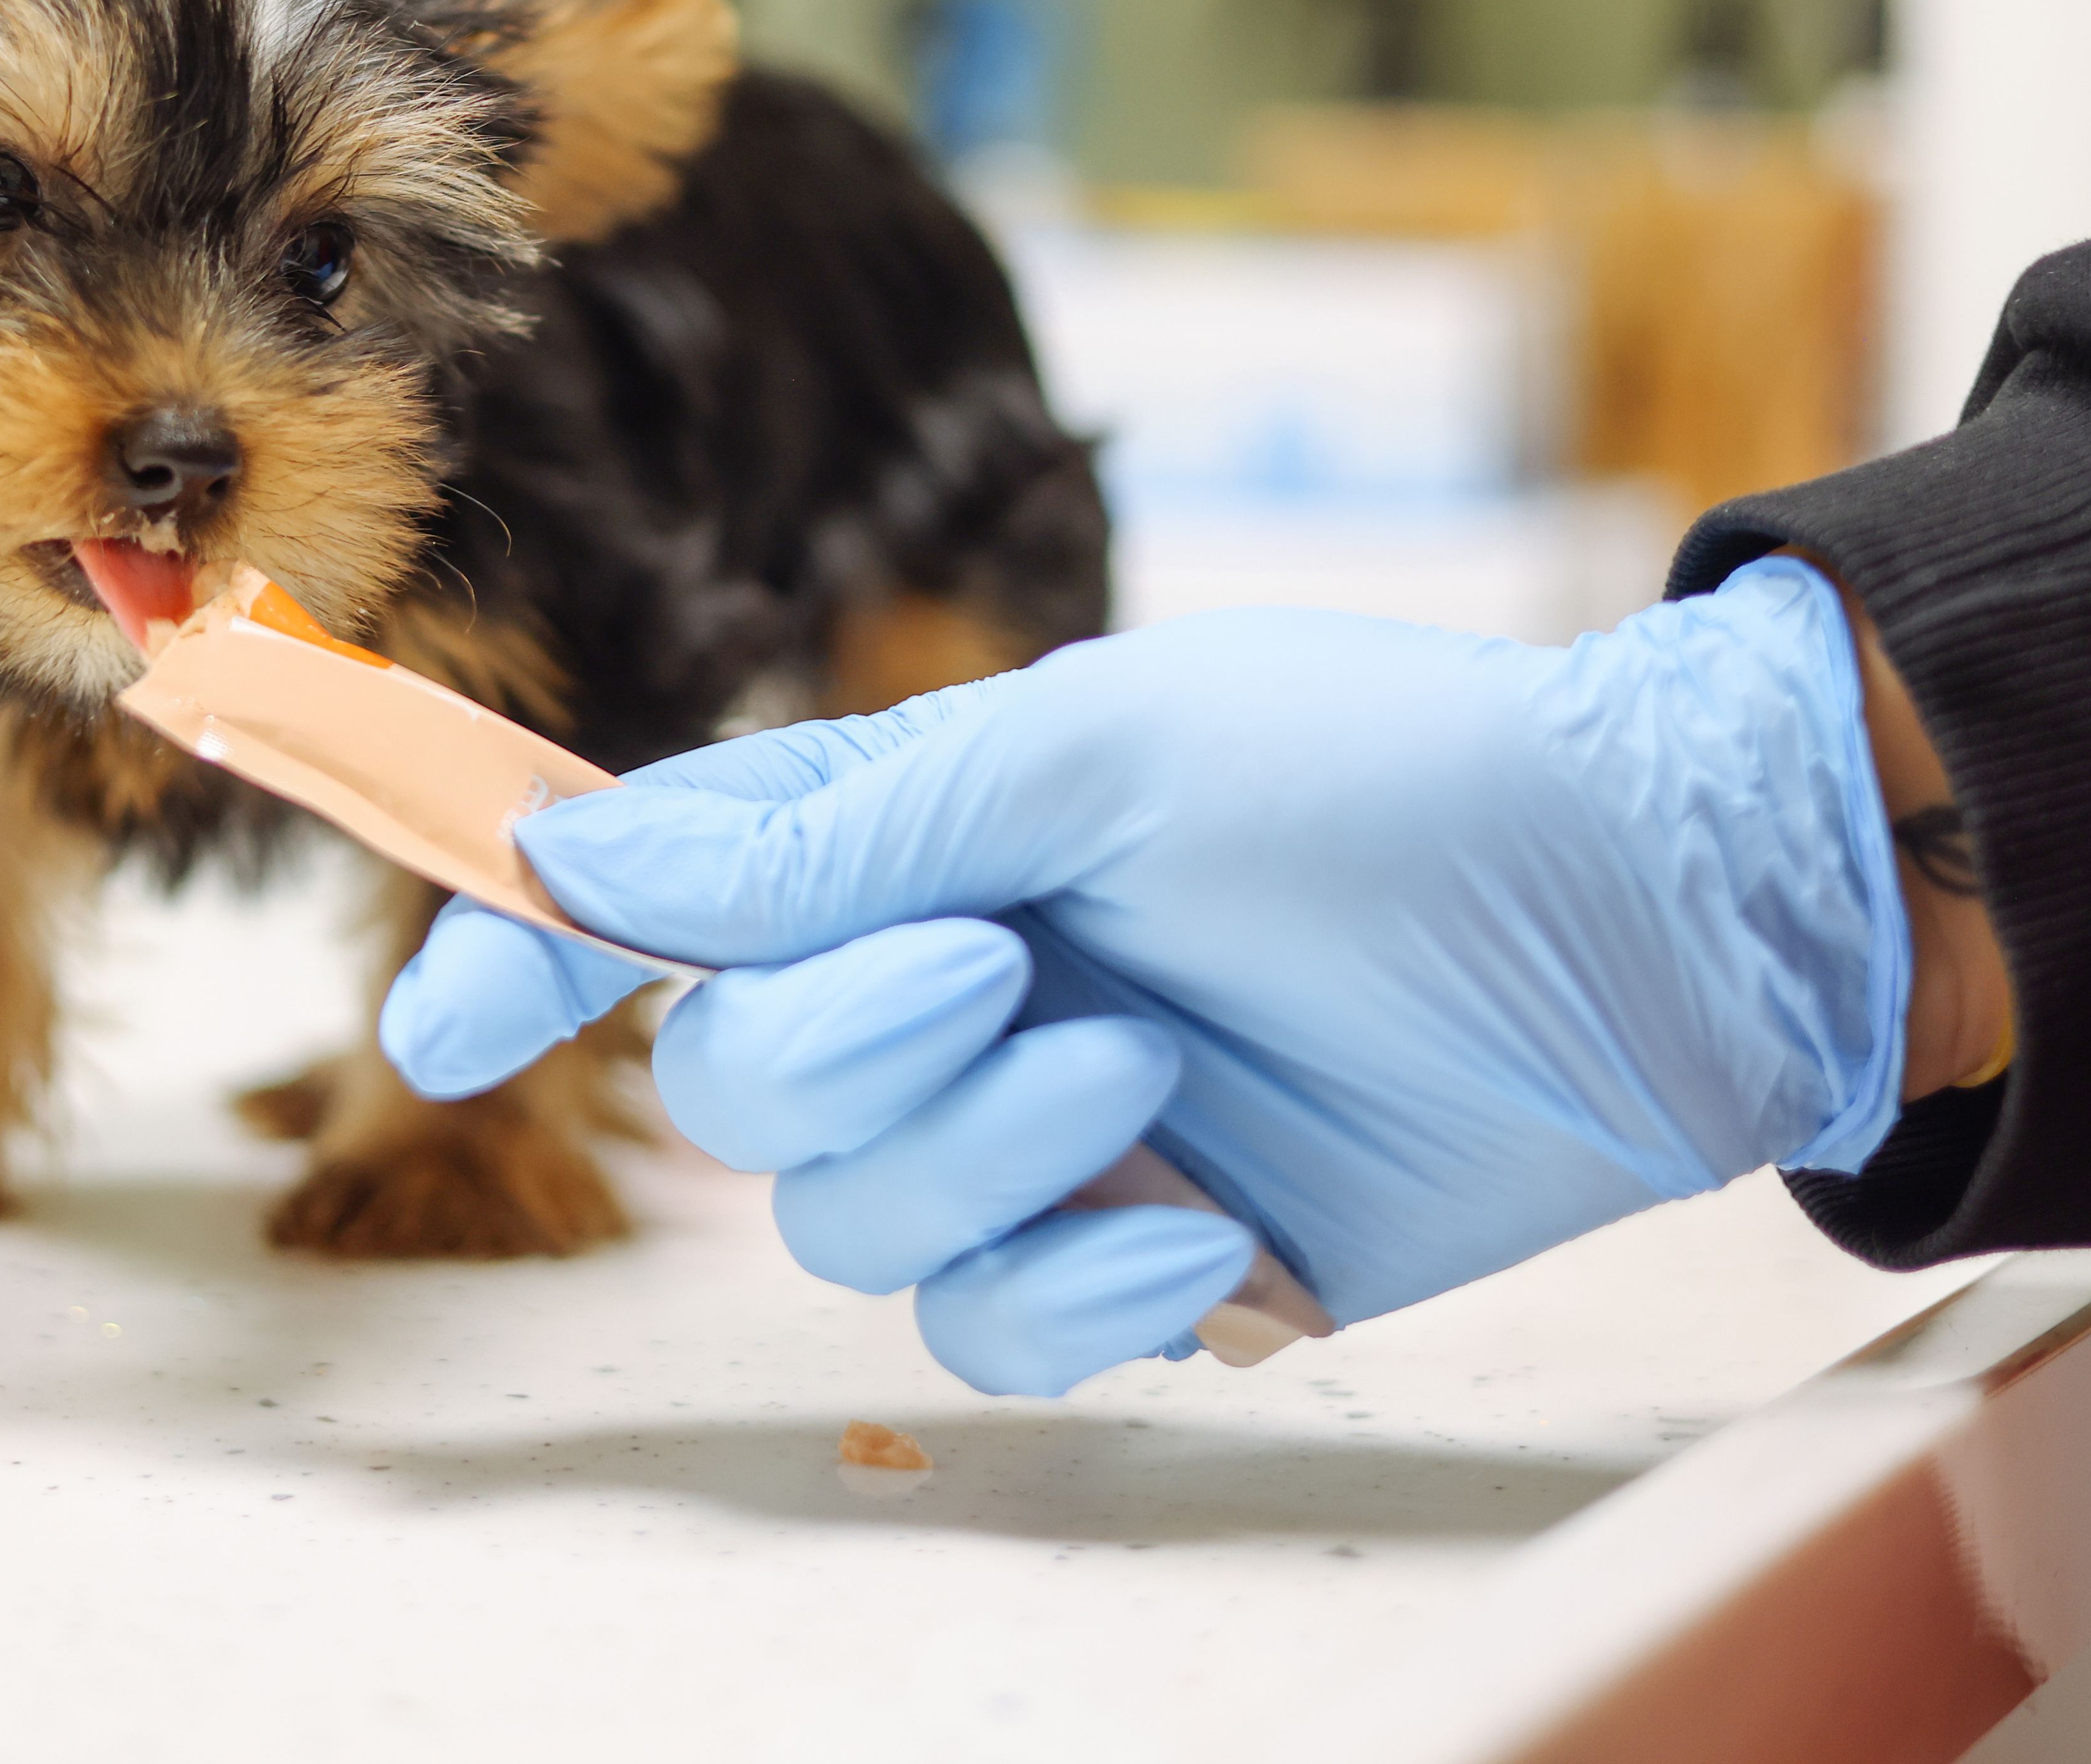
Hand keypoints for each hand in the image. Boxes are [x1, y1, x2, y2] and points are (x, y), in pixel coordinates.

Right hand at [380, 557, 1909, 1394]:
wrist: (1655, 928)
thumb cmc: (1392, 783)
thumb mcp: (1104, 755)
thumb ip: (845, 826)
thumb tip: (597, 850)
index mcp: (921, 832)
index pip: (668, 895)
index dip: (532, 955)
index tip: (435, 1031)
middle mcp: (951, 979)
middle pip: (743, 1085)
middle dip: (853, 1048)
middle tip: (1024, 975)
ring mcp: (1040, 1128)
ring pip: (858, 1222)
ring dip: (994, 1159)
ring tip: (1159, 1076)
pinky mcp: (1136, 1261)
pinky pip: (995, 1334)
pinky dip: (1085, 1288)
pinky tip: (1213, 1220)